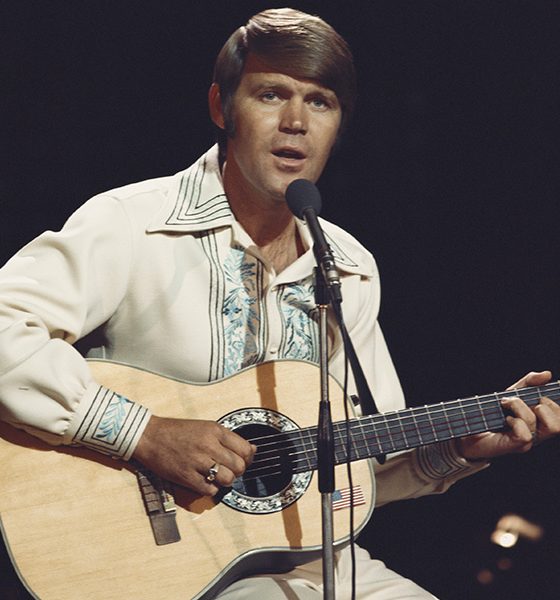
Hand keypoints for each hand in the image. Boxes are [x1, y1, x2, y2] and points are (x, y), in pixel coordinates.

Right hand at [132, 416, 255, 495]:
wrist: (150, 436)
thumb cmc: (177, 431)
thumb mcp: (206, 426)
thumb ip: (228, 438)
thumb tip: (252, 450)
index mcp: (215, 430)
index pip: (245, 449)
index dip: (248, 458)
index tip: (243, 460)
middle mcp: (208, 445)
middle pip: (239, 466)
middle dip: (238, 471)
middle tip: (230, 469)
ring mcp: (197, 462)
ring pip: (227, 479)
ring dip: (226, 481)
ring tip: (218, 476)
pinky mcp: (186, 477)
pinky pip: (210, 490)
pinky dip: (212, 489)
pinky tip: (206, 481)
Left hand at [457, 370, 559, 460]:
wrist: (469, 425)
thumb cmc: (493, 410)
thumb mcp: (513, 391)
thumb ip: (530, 382)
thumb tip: (547, 374)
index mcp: (542, 421)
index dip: (559, 401)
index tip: (555, 387)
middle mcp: (538, 433)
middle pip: (559, 425)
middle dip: (544, 405)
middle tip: (526, 399)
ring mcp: (528, 442)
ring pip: (538, 425)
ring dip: (520, 407)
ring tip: (507, 404)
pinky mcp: (514, 447)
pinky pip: (525, 435)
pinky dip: (515, 422)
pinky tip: (506, 419)